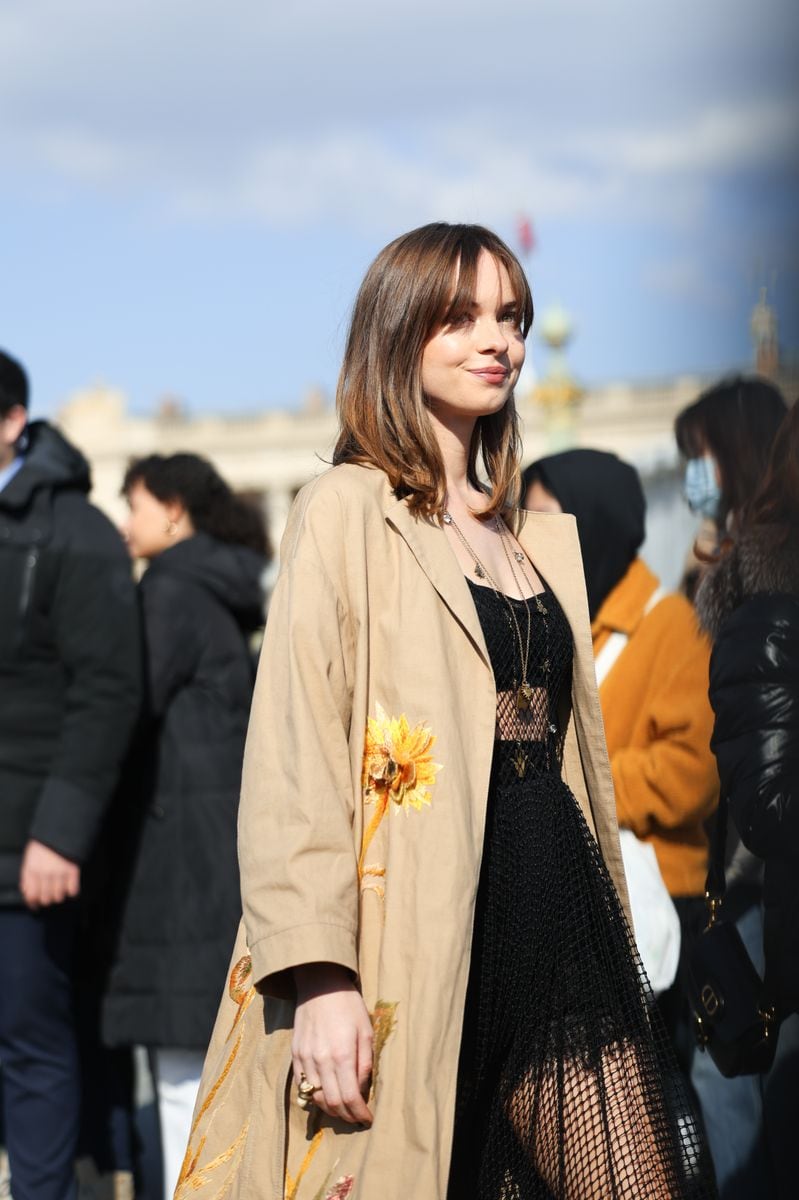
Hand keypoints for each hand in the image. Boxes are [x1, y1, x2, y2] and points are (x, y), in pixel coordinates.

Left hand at [19, 840, 80, 908]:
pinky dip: (72, 891)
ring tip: (59, 889)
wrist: (61, 828)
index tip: (35, 905)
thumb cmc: (44, 843)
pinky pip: (73, 891)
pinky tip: (70, 886)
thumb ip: (27, 875)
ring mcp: (59, 872)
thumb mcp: (29, 857)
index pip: (30, 895)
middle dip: (47, 899)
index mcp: (31, 869)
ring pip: (58, 897)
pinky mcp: (73, 870)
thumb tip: (26, 892)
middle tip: (49, 895)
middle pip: (45, 899)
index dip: (32, 903)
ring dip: (59, 895)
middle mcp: (44, 873)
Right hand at [292, 963, 373, 1125]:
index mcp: (342, 1054)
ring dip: (331, 1109)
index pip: (350, 1097)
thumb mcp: (365, 1030)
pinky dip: (315, 1096)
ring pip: (315, 1098)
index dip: (359, 1113)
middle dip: (346, 1116)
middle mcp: (321, 1060)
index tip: (368, 1119)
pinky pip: (303, 1084)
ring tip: (344, 1109)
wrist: (319, 984)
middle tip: (357, 1118)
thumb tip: (361, 1089)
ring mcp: (305, 1058)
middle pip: (332, 1103)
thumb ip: (364, 1063)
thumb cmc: (348, 1005)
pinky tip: (326, 1095)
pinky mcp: (295, 1054)